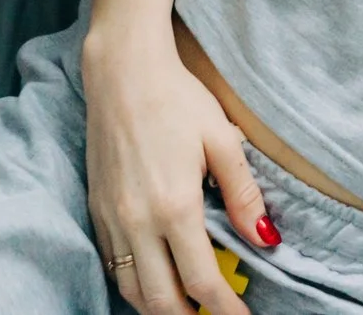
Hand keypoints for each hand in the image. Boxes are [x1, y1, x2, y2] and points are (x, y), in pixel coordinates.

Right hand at [82, 29, 275, 314]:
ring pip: (132, 290)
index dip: (224, 309)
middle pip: (162, 300)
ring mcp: (112, 220)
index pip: (201, 282)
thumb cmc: (177, 99)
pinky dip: (136, 284)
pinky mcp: (96, 211)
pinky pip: (114, 266)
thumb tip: (266, 238)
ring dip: (161, 307)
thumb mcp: (222, 140)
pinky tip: (157, 279)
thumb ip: (243, 194)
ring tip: (190, 306)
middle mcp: (137, 222)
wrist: (122, 73)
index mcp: (174, 206)